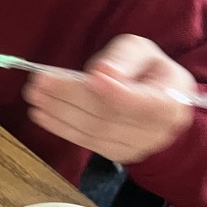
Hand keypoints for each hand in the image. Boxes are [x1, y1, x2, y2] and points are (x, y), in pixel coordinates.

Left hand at [23, 34, 195, 163]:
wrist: (159, 103)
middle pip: (108, 115)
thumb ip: (124, 57)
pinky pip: (87, 142)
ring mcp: (137, 147)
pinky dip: (62, 128)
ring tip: (35, 97)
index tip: (89, 77)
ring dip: (59, 114)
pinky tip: (43, 115)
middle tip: (38, 83)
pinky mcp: (118, 154)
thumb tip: (103, 72)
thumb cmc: (148, 71)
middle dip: (71, 98)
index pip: (140, 101)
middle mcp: (157, 131)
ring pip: (94, 131)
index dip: (114, 91)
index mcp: (171, 102)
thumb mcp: (141, 52)